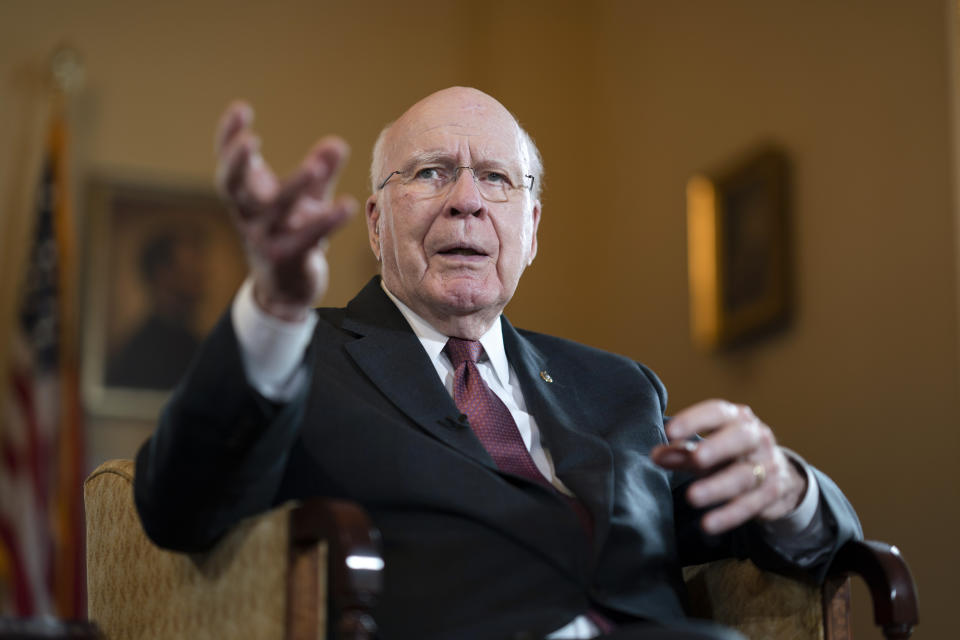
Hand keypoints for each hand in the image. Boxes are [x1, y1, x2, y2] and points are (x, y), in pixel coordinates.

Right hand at [214, 101, 357, 320]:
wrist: (286, 290)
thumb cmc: (292, 233)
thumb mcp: (307, 199)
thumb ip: (320, 170)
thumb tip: (337, 143)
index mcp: (248, 196)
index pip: (230, 164)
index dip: (229, 137)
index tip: (240, 107)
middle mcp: (250, 216)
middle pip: (233, 187)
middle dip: (238, 163)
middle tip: (251, 140)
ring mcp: (265, 239)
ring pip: (276, 210)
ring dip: (295, 186)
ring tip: (316, 166)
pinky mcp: (288, 258)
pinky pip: (307, 237)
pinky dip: (327, 221)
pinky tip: (348, 205)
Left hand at [650, 399, 806, 534]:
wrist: (781, 475)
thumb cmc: (732, 455)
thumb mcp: (707, 449)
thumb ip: (681, 452)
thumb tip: (655, 455)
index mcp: (737, 418)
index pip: (717, 412)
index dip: (694, 420)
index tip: (670, 431)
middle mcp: (756, 438)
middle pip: (740, 438)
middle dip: (718, 447)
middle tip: (695, 458)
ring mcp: (767, 465)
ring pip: (744, 476)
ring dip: (717, 487)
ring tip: (692, 497)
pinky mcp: (772, 493)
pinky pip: (750, 505)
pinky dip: (728, 516)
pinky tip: (708, 524)